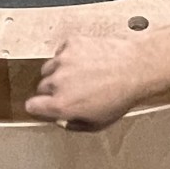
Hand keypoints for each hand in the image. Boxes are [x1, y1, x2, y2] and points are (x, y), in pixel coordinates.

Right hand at [23, 34, 156, 130]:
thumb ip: (74, 125)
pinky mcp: (71, 43)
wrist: (137, 68)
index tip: (42, 105)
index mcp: (62, 104)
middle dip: (52, 90)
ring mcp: (64, 60)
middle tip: (71, 90)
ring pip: (49, 68)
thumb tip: (63, 121)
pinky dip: (69, 55)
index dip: (38, 107)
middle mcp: (58, 81)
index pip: (32, 106)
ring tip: (80, 75)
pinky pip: (61, 51)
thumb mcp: (98, 123)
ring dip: (59, 72)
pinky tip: (85, 60)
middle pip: (41, 86)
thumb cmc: (122, 95)